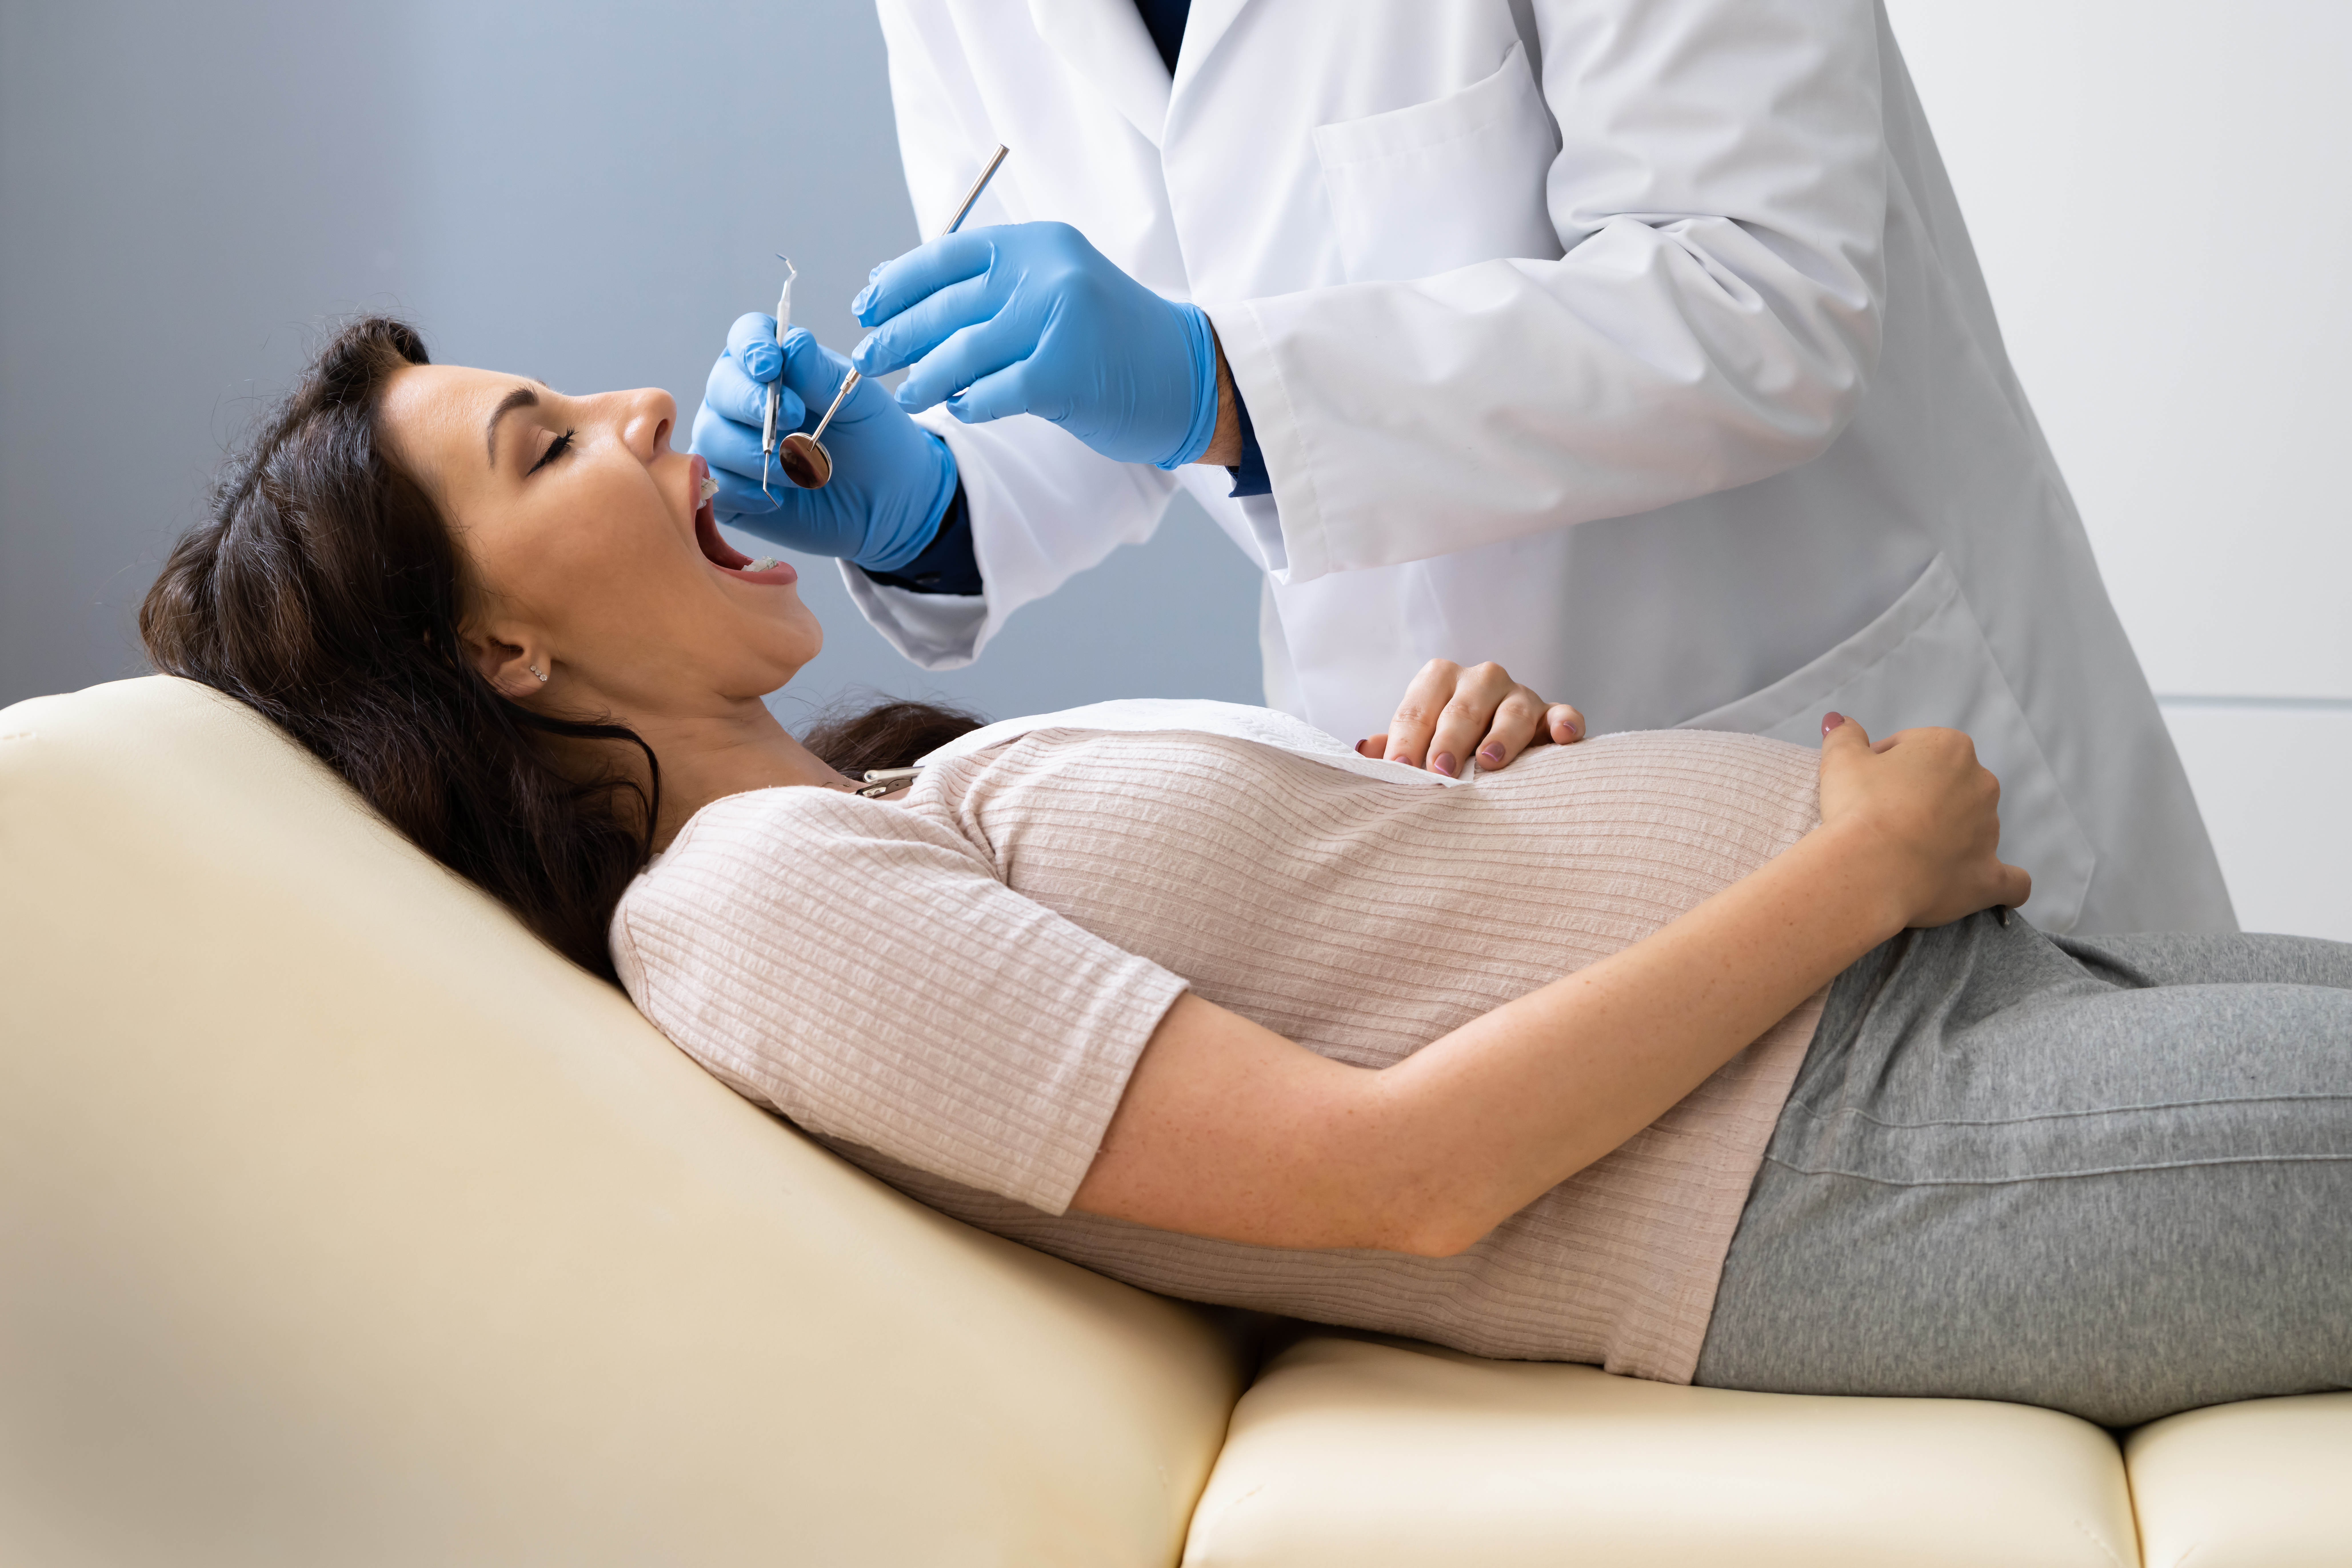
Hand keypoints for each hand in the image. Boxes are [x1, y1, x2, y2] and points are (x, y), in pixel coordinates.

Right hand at [689, 314, 958, 571]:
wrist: (887, 502)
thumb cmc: (873, 441)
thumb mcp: (860, 403)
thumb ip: (823, 375)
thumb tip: (793, 345)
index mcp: (773, 363)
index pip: (746, 338)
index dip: (751, 348)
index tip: (770, 366)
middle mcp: (741, 398)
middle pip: (721, 386)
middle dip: (753, 403)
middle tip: (795, 419)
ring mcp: (729, 442)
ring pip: (713, 437)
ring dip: (757, 453)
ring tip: (804, 469)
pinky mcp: (729, 487)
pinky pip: (716, 483)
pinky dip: (747, 490)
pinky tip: (781, 495)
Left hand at [849, 222, 1218, 468]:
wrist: (1188, 374)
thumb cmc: (1110, 337)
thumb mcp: (1054, 287)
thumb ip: (991, 286)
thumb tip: (900, 294)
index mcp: (1039, 243)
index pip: (946, 255)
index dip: (897, 283)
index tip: (866, 306)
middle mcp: (1047, 273)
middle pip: (945, 306)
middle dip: (895, 336)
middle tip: (865, 360)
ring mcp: (1058, 321)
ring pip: (960, 352)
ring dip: (921, 378)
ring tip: (903, 395)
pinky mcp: (1066, 374)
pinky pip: (993, 393)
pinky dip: (969, 404)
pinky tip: (959, 409)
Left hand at [1356, 659, 1585, 777]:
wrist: (1495, 740)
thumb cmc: (1446, 742)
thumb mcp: (1418, 739)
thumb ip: (1393, 745)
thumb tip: (1363, 752)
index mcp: (1439, 680)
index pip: (1417, 710)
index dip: (1406, 741)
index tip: (1399, 769)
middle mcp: (1480, 679)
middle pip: (1462, 709)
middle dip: (1449, 740)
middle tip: (1439, 771)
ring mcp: (1519, 696)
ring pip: (1512, 712)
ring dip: (1501, 737)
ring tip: (1490, 764)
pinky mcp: (1551, 714)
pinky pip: (1562, 713)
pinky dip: (1564, 723)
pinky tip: (1563, 737)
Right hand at [1816, 712, 2031, 927]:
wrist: (1870, 868)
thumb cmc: (1858, 807)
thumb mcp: (1840, 760)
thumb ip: (1845, 736)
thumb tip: (1838, 720)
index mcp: (1950, 747)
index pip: (1915, 749)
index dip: (1885, 765)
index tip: (1863, 786)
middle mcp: (1981, 784)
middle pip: (1949, 786)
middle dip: (1922, 799)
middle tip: (1882, 819)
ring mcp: (1990, 832)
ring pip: (1973, 827)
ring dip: (1948, 836)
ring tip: (1905, 854)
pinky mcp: (1990, 875)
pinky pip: (2010, 881)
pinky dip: (2000, 882)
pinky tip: (1980, 883)